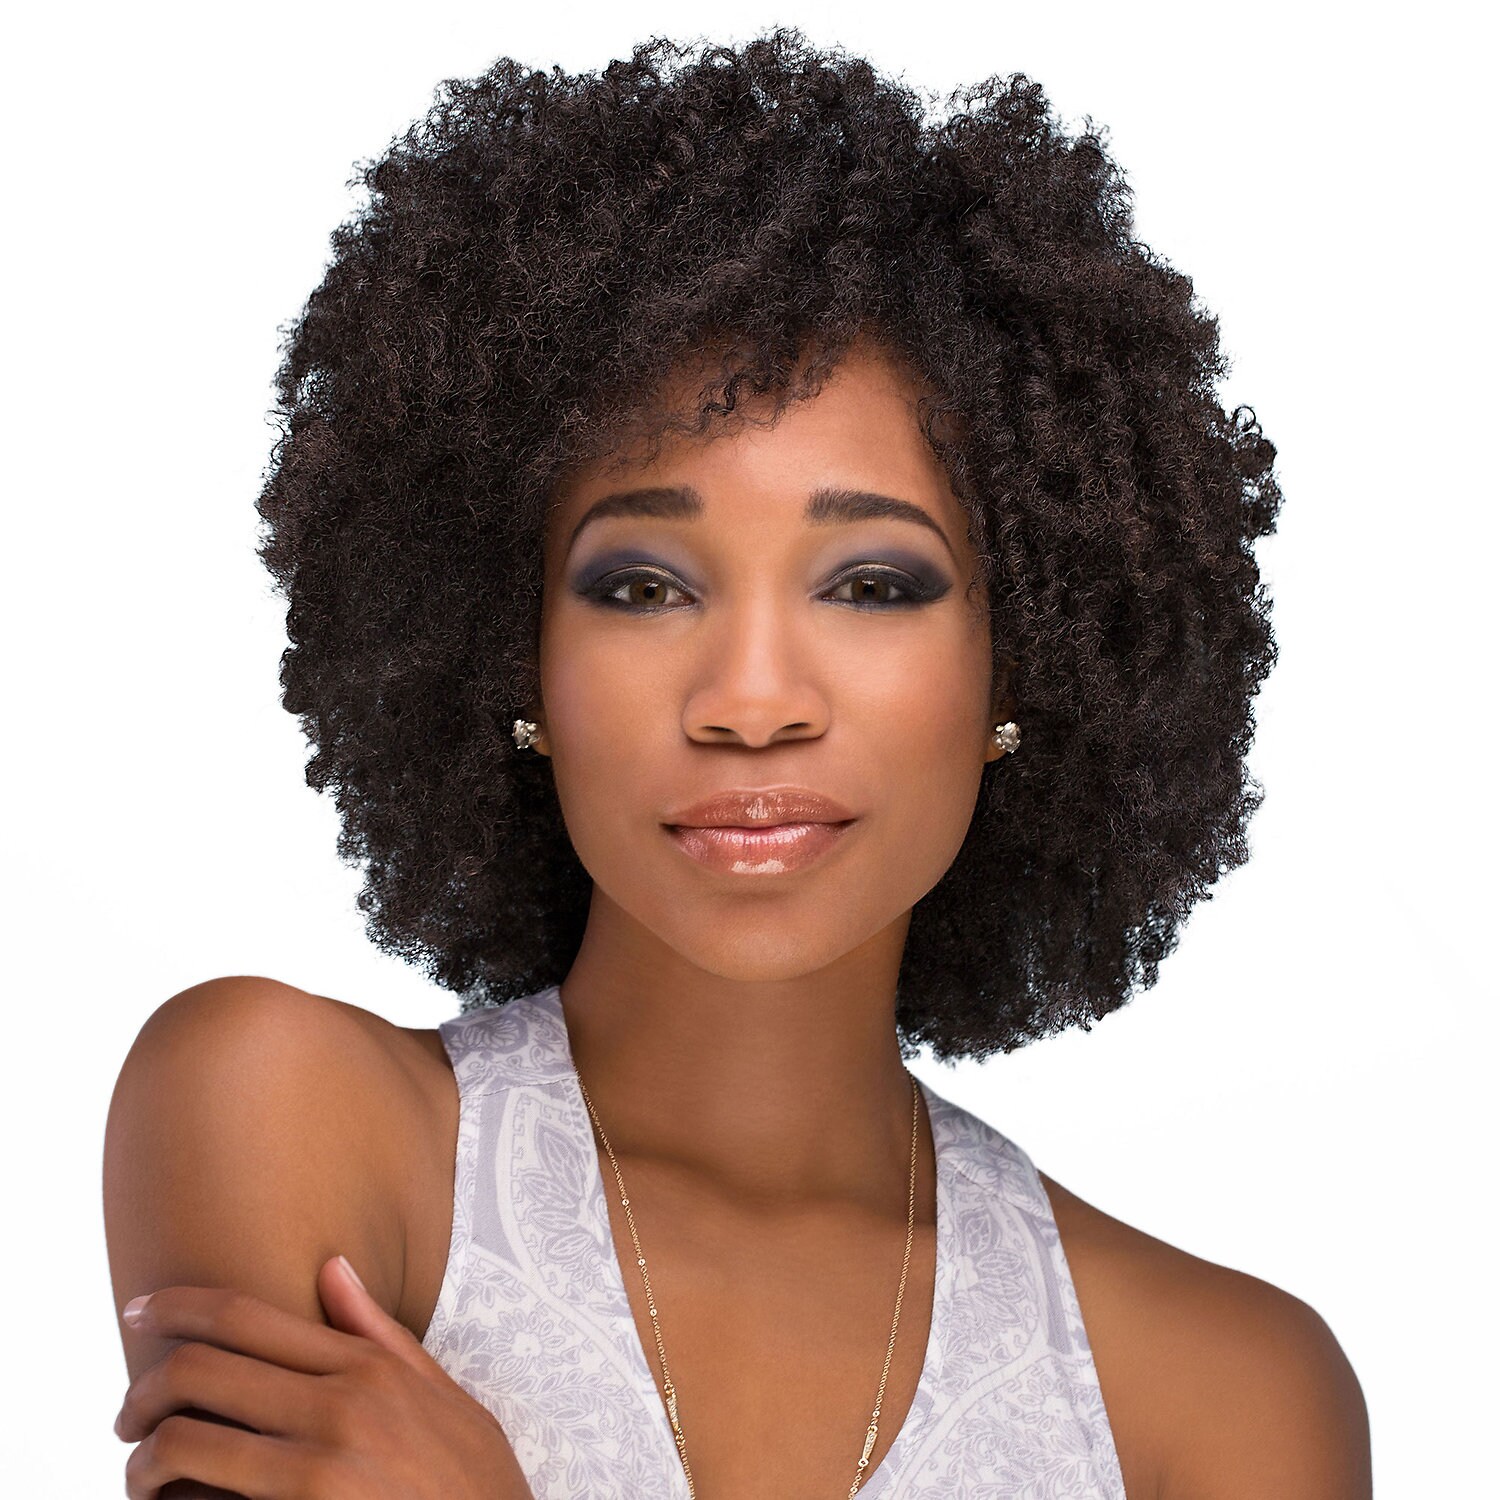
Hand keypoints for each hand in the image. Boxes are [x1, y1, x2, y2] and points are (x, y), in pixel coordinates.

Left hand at [114, 1254, 532, 1498]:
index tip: (139, 1310)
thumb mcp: (443, 1394)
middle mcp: (337, 1409)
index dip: (177, 1306)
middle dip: (142, 1391)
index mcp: (366, 1368)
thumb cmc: (474, 1481)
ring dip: (144, 1458)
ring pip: (185, 1442)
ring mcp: (317, 1473)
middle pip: (199, 1372)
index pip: (245, 1316)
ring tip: (144, 1472)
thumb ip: (379, 1334)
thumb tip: (331, 1266)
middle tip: (129, 1414)